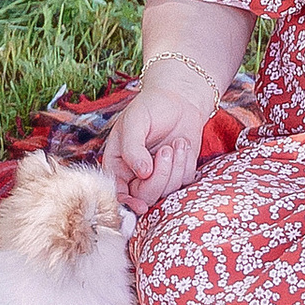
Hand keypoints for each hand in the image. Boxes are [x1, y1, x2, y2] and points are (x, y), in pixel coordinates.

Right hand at [110, 71, 211, 217]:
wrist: (179, 99)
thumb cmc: (151, 107)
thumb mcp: (135, 121)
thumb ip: (133, 147)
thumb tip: (142, 173)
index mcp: (117, 165)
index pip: (117, 194)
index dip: (127, 204)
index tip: (140, 206)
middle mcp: (135, 176)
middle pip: (145, 197)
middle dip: (160, 176)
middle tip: (165, 150)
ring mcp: (158, 177)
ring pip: (167, 192)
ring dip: (175, 167)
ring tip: (176, 143)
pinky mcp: (178, 175)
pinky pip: (184, 183)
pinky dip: (186, 165)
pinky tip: (183, 144)